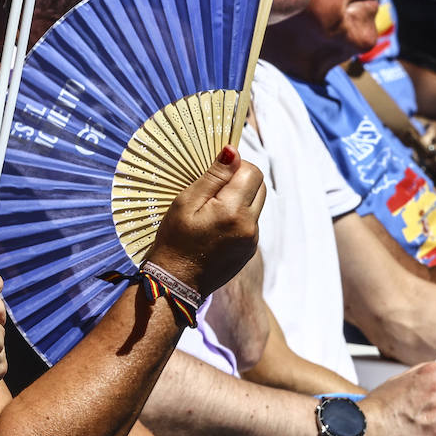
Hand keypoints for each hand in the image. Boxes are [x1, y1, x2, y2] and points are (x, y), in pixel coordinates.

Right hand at [145, 147, 264, 298]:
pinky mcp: (250, 250)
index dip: (235, 167)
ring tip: (211, 211)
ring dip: (240, 200)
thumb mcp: (186, 202)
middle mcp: (250, 226)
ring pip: (256, 205)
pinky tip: (215, 227)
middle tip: (212, 191)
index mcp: (234, 211)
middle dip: (241, 181)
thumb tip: (233, 152)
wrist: (175, 283)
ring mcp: (252, 240)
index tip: (215, 174)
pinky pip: (251, 223)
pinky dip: (238, 217)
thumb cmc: (175, 240)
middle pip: (260, 186)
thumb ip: (214, 177)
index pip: (252, 172)